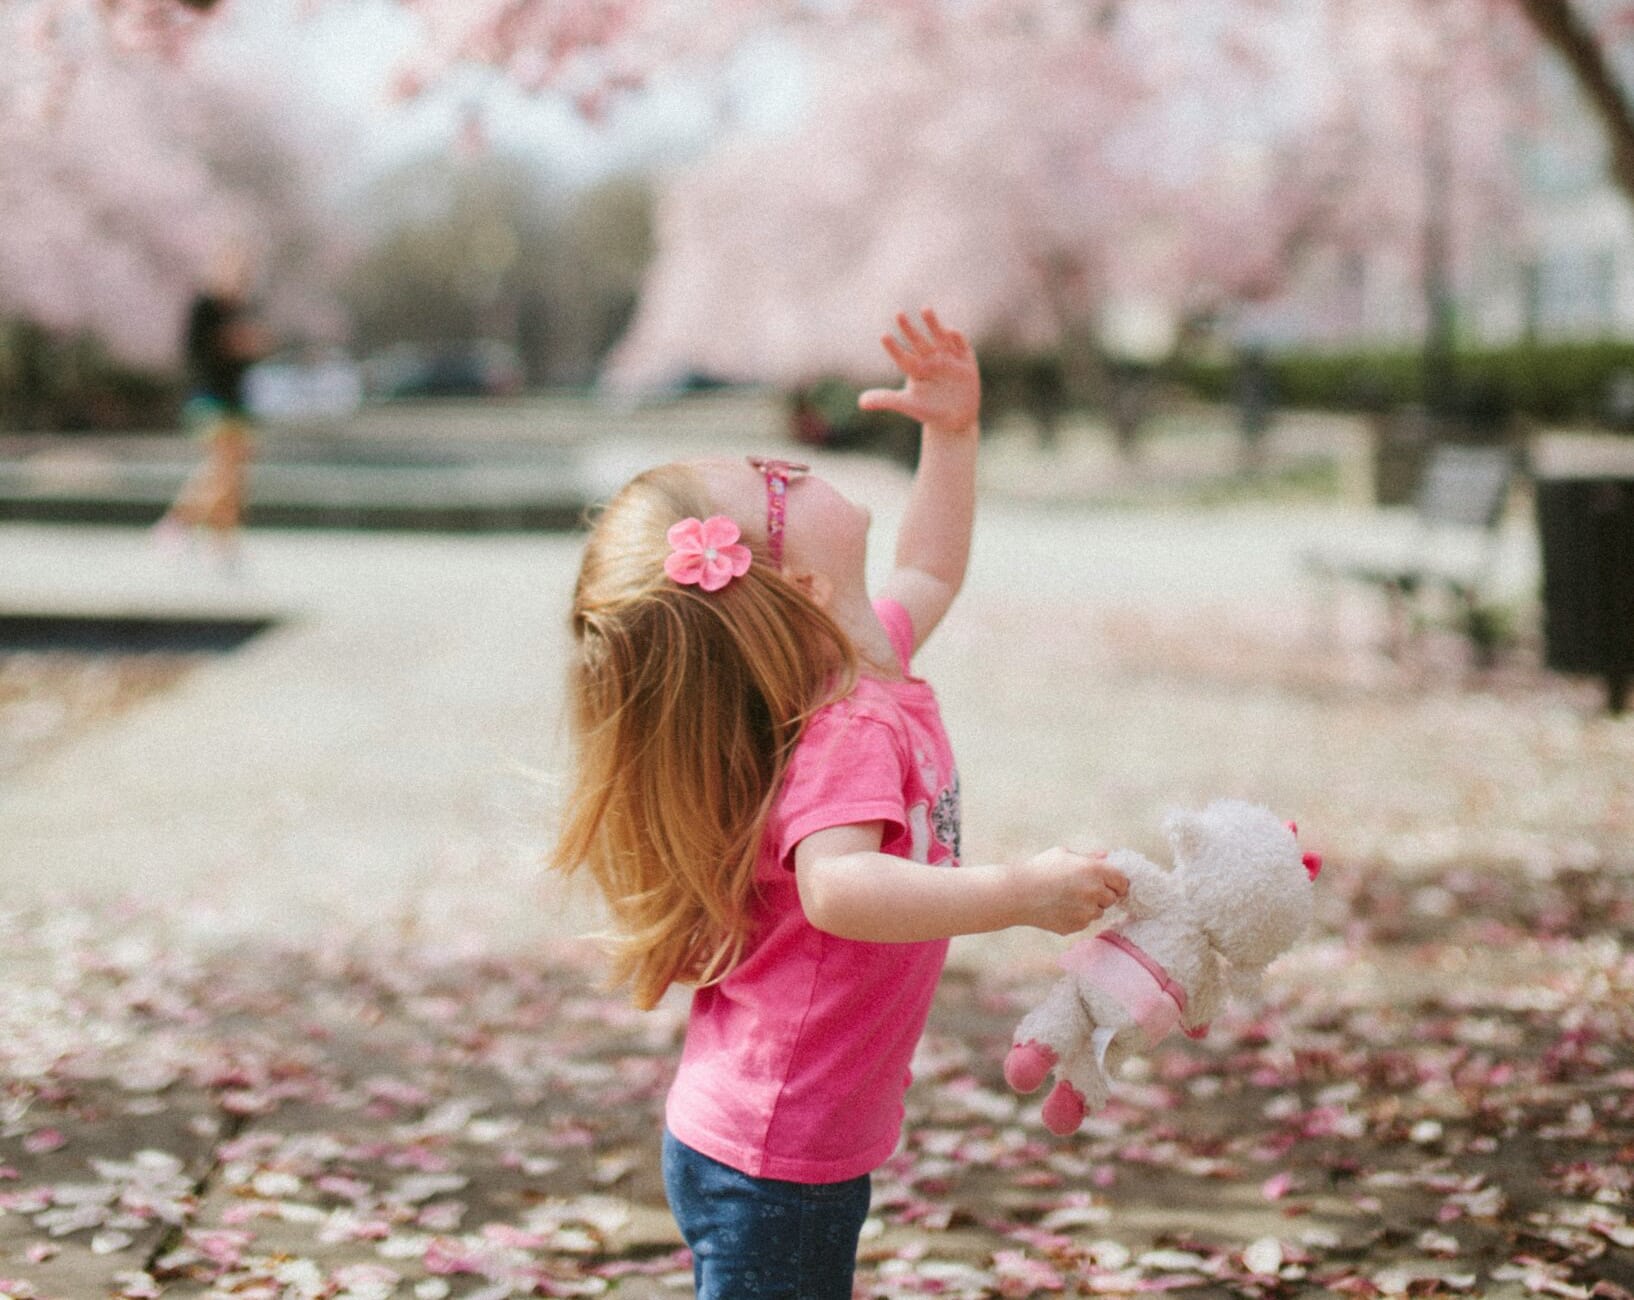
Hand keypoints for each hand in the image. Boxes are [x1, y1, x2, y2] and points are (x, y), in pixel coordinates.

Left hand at [858, 308, 980, 436]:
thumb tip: (860, 402)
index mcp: (915, 368)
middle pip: (918, 342)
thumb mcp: (908, 405)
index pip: (902, 357)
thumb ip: (885, 400)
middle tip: (898, 314)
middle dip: (909, 329)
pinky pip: (961, 346)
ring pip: (939, 337)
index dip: (894, 348)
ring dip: (933, 324)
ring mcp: (948, 358)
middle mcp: (930, 359)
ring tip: (924, 309)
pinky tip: (950, 331)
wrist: (956, 419)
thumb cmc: (929, 410)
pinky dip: (956, 338)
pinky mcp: (966, 361)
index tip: (883, 337)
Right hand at [1012, 848, 1127, 934]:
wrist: (1017, 894)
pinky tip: (1060, 908)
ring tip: (1067, 898)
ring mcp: (1086, 912)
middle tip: (1083, 889)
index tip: (1110, 883)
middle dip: (1102, 894)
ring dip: (1090, 906)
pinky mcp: (1076, 926)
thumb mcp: (1063, 854)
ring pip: (1098, 912)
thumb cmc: (1039, 869)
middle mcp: (1094, 892)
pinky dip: (1077, 917)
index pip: (1122, 881)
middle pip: (1113, 898)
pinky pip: (1084, 922)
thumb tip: (1106, 856)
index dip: (1117, 882)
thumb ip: (1089, 857)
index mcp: (1094, 870)